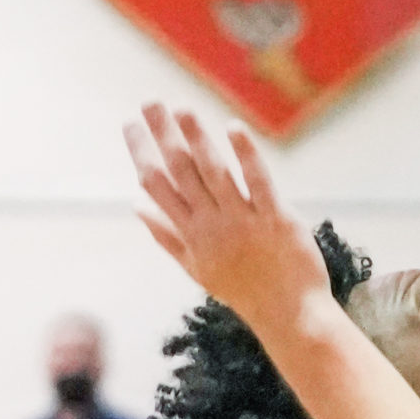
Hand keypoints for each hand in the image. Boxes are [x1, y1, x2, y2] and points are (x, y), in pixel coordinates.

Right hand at [125, 106, 332, 349]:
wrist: (289, 316)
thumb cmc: (243, 289)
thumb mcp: (197, 267)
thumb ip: (166, 235)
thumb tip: (135, 206)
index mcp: (190, 233)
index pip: (156, 186)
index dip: (141, 153)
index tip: (130, 124)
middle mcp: (211, 224)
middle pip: (180, 172)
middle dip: (163, 135)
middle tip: (150, 102)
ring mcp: (243, 221)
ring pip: (213, 173)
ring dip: (197, 138)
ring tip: (182, 108)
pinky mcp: (276, 219)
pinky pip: (259, 183)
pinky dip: (246, 155)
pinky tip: (233, 128)